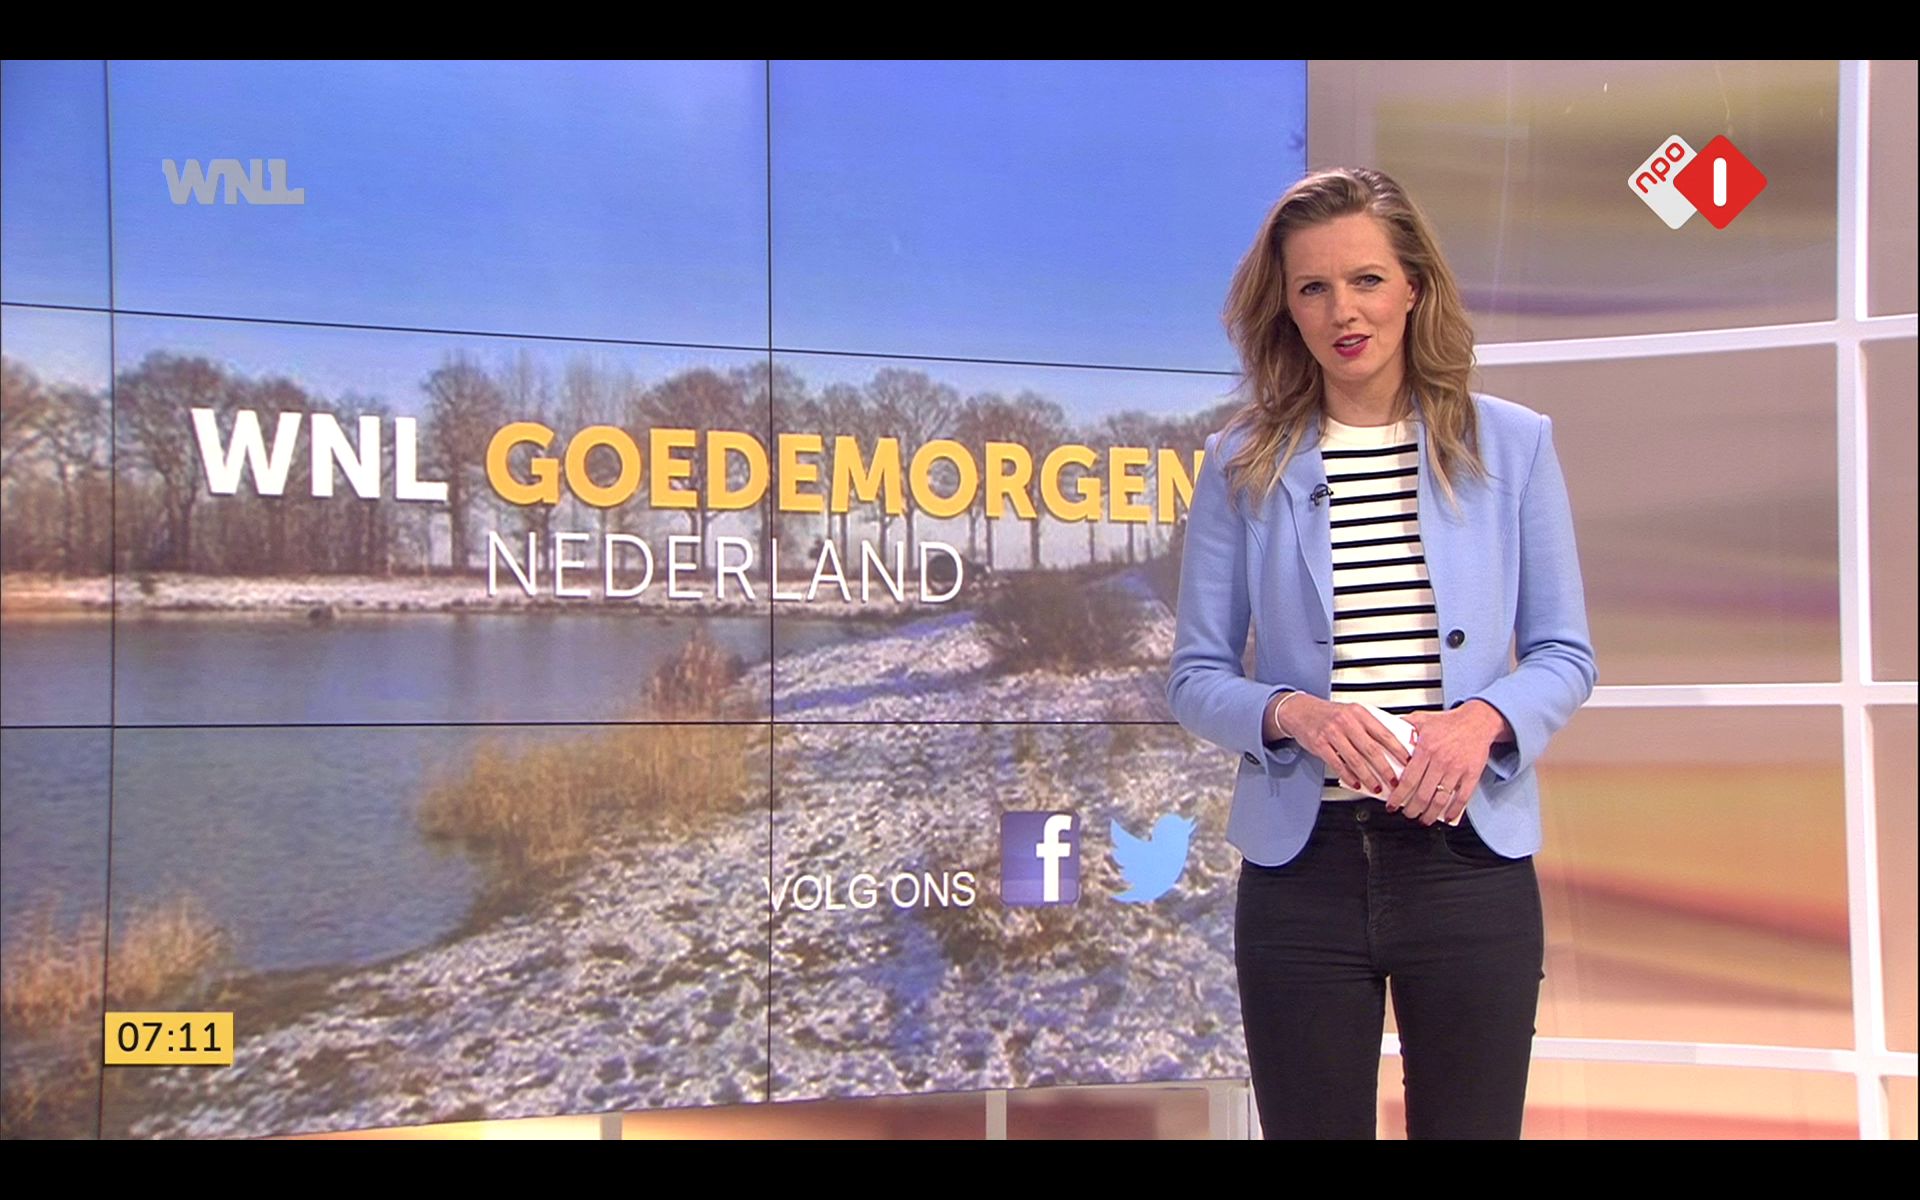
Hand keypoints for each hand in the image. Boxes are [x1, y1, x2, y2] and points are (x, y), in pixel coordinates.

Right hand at [1268, 694, 1409, 796]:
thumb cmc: (1329, 714)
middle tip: (1395, 781)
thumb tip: (1394, 744)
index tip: (1408, 762)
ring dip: (1368, 777)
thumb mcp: (1352, 713)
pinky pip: (1337, 764)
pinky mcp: (1320, 744)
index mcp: (1359, 713)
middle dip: (1385, 769)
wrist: (1300, 710)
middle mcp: (1346, 721)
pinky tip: (1356, 784)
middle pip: (1371, 749)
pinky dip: (1349, 776)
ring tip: (1377, 788)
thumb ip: (1370, 726)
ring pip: (1355, 759)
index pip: (1384, 733)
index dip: (1398, 750)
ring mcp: (1332, 733)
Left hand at [1383, 704, 1500, 825]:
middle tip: (1407, 814)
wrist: (1477, 721)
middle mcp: (1441, 761)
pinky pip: (1462, 798)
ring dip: (1430, 814)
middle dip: (1412, 810)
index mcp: (1426, 749)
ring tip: (1423, 819)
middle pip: (1423, 794)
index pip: (1408, 780)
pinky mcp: (1472, 774)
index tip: (1392, 805)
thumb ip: (1402, 726)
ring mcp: (1457, 769)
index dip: (1398, 796)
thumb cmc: (1449, 722)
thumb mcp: (1421, 719)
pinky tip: (1446, 816)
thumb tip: (1384, 729)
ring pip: (1440, 800)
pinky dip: (1453, 811)